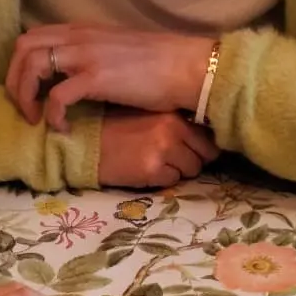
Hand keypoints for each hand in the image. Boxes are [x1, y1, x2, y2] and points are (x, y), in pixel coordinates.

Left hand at [7, 24, 213, 130]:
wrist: (184, 67)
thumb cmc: (157, 67)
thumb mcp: (113, 55)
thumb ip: (89, 61)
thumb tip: (74, 81)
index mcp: (81, 31)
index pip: (33, 38)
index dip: (20, 66)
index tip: (28, 93)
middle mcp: (78, 37)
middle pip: (23, 48)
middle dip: (15, 81)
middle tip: (26, 109)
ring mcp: (85, 55)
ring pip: (32, 66)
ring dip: (26, 96)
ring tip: (37, 119)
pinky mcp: (96, 77)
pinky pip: (57, 97)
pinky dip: (52, 115)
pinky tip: (63, 128)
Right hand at [99, 110, 218, 187]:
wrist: (88, 142)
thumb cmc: (117, 129)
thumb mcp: (150, 117)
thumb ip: (175, 124)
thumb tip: (203, 140)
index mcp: (173, 113)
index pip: (207, 135)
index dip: (202, 147)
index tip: (192, 151)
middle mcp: (172, 129)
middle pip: (204, 155)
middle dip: (192, 161)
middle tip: (172, 161)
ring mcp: (164, 150)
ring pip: (191, 170)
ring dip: (178, 172)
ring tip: (157, 165)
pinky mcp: (152, 170)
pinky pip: (172, 181)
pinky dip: (163, 181)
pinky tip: (146, 172)